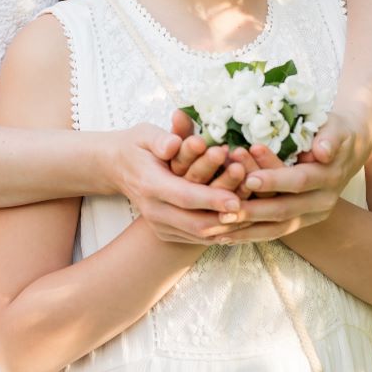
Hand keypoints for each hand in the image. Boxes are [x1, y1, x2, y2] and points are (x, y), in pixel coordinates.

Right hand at [113, 122, 250, 243]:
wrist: (116, 167)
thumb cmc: (137, 145)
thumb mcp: (145, 133)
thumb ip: (161, 138)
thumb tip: (174, 144)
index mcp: (149, 184)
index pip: (185, 196)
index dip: (212, 199)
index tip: (238, 199)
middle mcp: (153, 210)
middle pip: (195, 222)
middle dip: (227, 217)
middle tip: (255, 206)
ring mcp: (158, 225)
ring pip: (199, 235)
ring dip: (228, 226)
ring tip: (254, 212)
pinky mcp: (165, 233)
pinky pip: (196, 238)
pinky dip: (220, 231)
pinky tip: (241, 220)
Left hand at [227, 111, 368, 236]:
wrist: (349, 150)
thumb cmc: (334, 131)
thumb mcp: (336, 128)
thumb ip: (329, 138)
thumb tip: (323, 152)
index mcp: (329, 177)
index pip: (299, 180)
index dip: (274, 180)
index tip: (249, 179)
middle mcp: (322, 201)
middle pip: (285, 209)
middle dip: (254, 210)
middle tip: (225, 210)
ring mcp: (312, 215)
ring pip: (278, 227)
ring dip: (248, 229)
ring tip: (218, 230)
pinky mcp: (302, 222)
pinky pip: (274, 231)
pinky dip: (250, 234)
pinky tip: (225, 237)